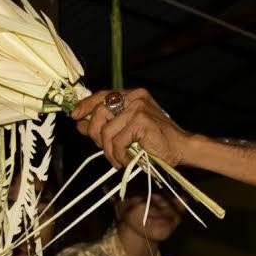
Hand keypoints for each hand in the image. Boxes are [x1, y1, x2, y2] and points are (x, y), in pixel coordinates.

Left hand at [71, 89, 190, 168]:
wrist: (180, 148)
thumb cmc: (155, 141)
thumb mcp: (126, 130)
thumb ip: (106, 124)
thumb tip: (80, 124)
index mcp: (132, 95)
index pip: (102, 95)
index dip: (85, 105)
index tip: (75, 116)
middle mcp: (135, 97)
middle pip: (99, 113)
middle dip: (95, 135)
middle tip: (104, 149)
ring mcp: (138, 108)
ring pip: (106, 131)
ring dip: (109, 151)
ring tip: (118, 159)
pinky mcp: (141, 121)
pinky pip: (117, 142)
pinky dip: (120, 155)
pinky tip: (128, 160)